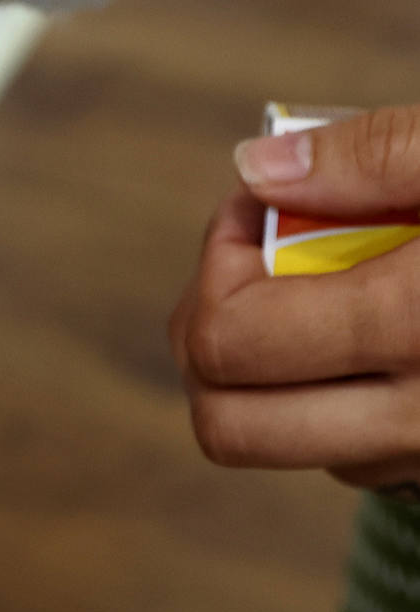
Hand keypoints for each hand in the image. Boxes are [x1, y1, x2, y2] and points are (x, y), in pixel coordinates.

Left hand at [171, 106, 419, 489]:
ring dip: (265, 371)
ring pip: (274, 442)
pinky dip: (325, 397)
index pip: (227, 342)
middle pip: (223, 422)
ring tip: (322, 290)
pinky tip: (372, 334)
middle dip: (211, 336)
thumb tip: (253, 173)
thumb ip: (374, 156)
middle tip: (254, 267)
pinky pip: (340, 455)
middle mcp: (419, 420)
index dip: (215, 265)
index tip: (256, 211)